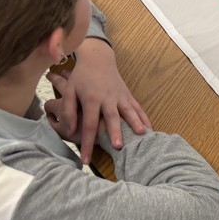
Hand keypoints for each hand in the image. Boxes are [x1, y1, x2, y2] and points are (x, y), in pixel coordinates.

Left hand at [45, 38, 151, 163]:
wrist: (97, 58)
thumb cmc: (81, 76)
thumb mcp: (69, 91)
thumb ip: (68, 110)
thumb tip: (70, 130)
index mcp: (91, 99)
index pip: (88, 125)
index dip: (87, 144)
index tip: (85, 161)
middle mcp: (107, 98)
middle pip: (112, 119)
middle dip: (115, 133)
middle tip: (118, 146)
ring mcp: (120, 96)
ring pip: (129, 112)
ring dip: (135, 123)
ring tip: (142, 134)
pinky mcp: (127, 95)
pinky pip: (137, 107)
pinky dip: (144, 117)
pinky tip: (150, 128)